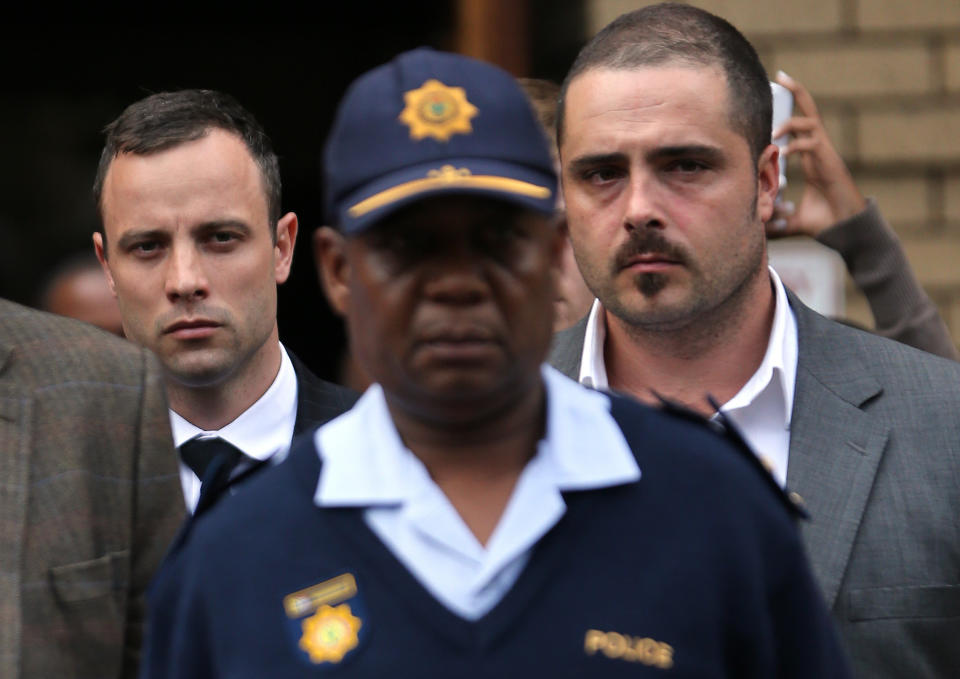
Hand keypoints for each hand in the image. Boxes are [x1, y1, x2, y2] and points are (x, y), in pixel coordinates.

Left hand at [767, 71, 866, 238]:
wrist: (846, 230)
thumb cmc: (824, 221)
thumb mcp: (792, 218)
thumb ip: (775, 218)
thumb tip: (756, 227)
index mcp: (812, 156)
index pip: (800, 125)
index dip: (787, 112)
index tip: (770, 101)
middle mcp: (819, 148)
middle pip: (810, 110)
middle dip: (797, 91)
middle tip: (781, 75)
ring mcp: (825, 153)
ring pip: (811, 121)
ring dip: (790, 122)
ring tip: (773, 132)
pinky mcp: (829, 162)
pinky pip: (811, 143)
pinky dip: (795, 144)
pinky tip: (783, 152)